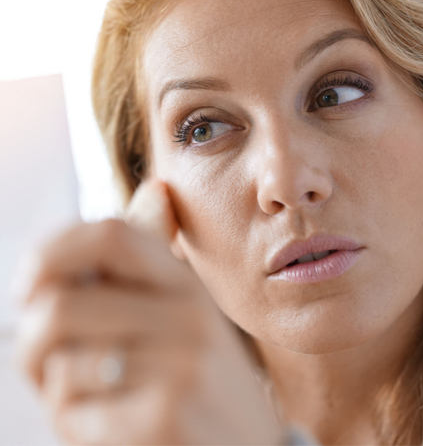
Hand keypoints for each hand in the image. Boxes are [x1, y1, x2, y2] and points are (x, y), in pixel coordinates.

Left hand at [15, 179, 282, 444]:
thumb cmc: (200, 384)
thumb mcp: (184, 314)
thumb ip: (152, 261)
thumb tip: (155, 192)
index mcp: (185, 285)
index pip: (111, 234)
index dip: (54, 249)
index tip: (32, 282)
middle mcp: (189, 316)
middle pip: (61, 305)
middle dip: (32, 343)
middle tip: (46, 363)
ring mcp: (180, 365)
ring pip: (62, 363)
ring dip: (57, 390)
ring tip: (93, 400)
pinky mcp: (165, 417)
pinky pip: (75, 412)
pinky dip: (75, 425)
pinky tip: (112, 430)